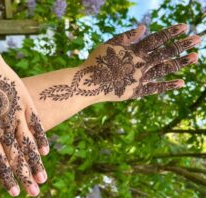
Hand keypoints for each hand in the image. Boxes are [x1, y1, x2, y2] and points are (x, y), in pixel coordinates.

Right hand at [39, 24, 200, 100]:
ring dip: (181, 63)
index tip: (185, 26)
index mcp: (134, 51)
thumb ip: (127, 36)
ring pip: (164, 70)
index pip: (156, 39)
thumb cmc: (96, 61)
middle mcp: (141, 64)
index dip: (170, 32)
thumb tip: (144, 27)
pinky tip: (182, 82)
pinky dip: (169, 86)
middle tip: (199, 39)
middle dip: (182, 45)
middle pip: (165, 53)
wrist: (89, 83)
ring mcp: (141, 79)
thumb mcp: (109, 44)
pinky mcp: (137, 91)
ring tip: (195, 57)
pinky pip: (156, 88)